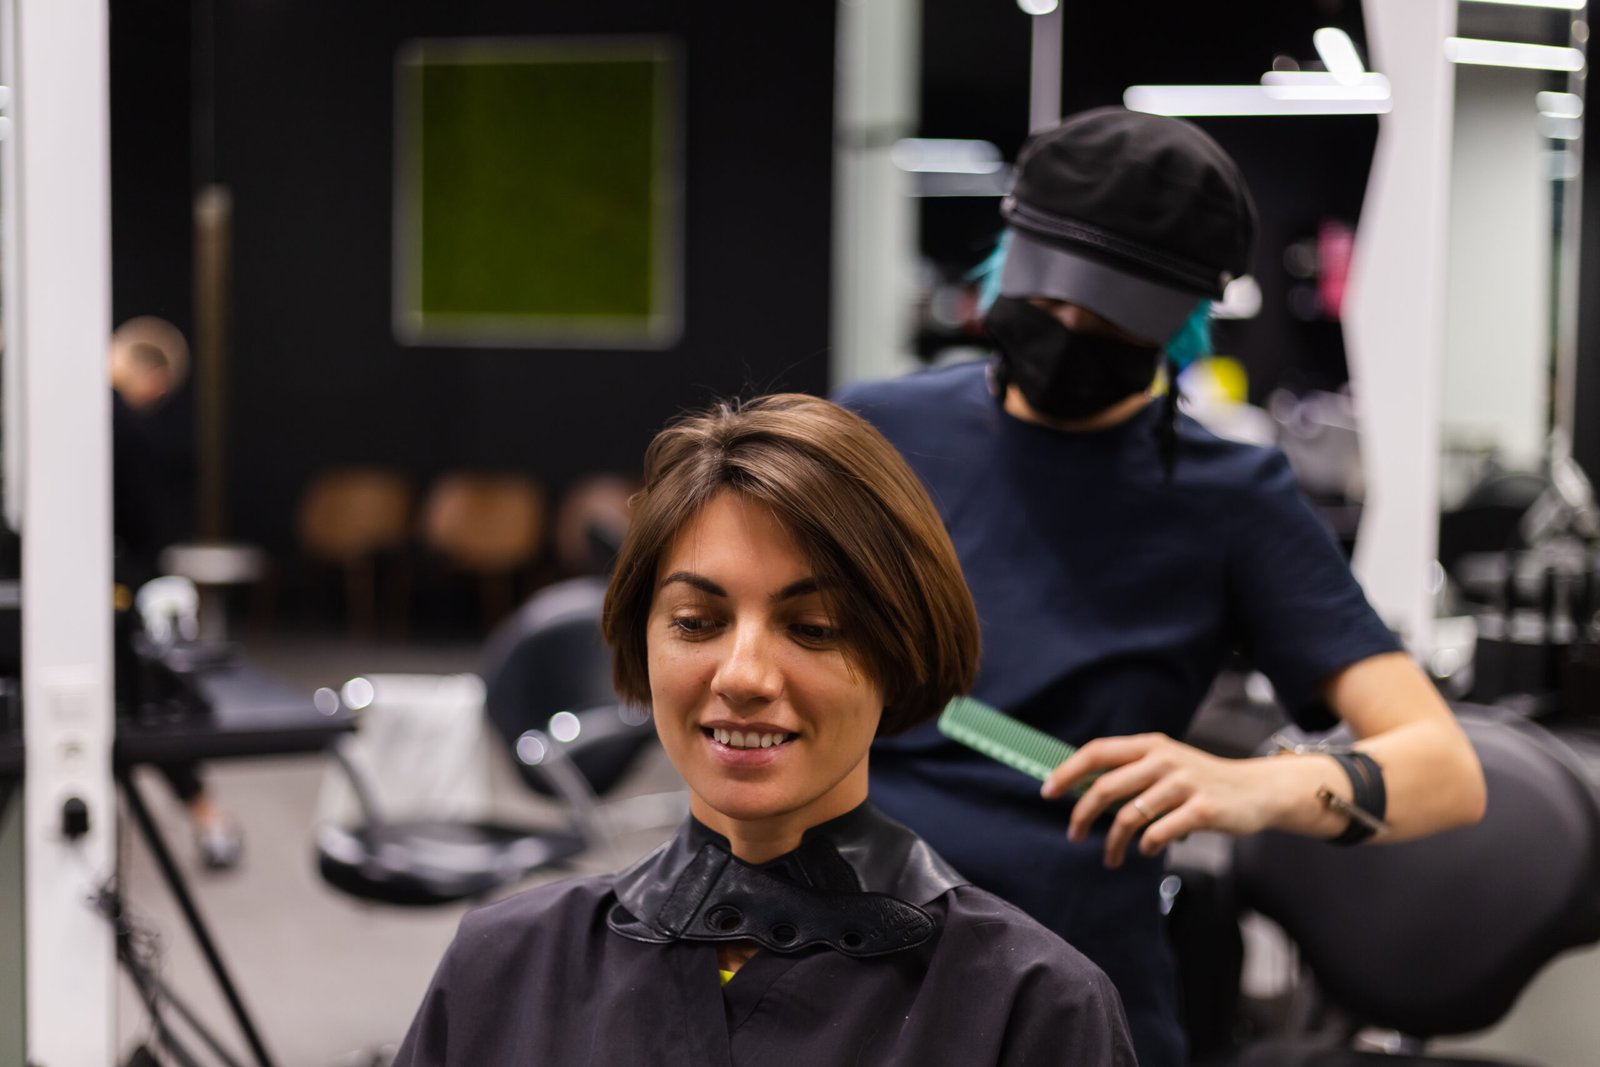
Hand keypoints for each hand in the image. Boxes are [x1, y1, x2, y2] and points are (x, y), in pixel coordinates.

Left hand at [1041, 733, 1280, 868]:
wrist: (1255, 790)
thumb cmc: (1200, 780)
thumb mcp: (1165, 763)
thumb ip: (1130, 771)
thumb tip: (1081, 788)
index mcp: (1150, 745)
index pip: (1097, 751)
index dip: (1068, 771)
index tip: (1048, 792)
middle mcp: (1164, 759)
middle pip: (1106, 787)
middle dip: (1082, 815)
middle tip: (1074, 835)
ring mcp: (1184, 784)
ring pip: (1129, 816)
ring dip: (1114, 843)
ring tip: (1112, 857)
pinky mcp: (1202, 809)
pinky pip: (1158, 833)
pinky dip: (1146, 846)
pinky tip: (1147, 849)